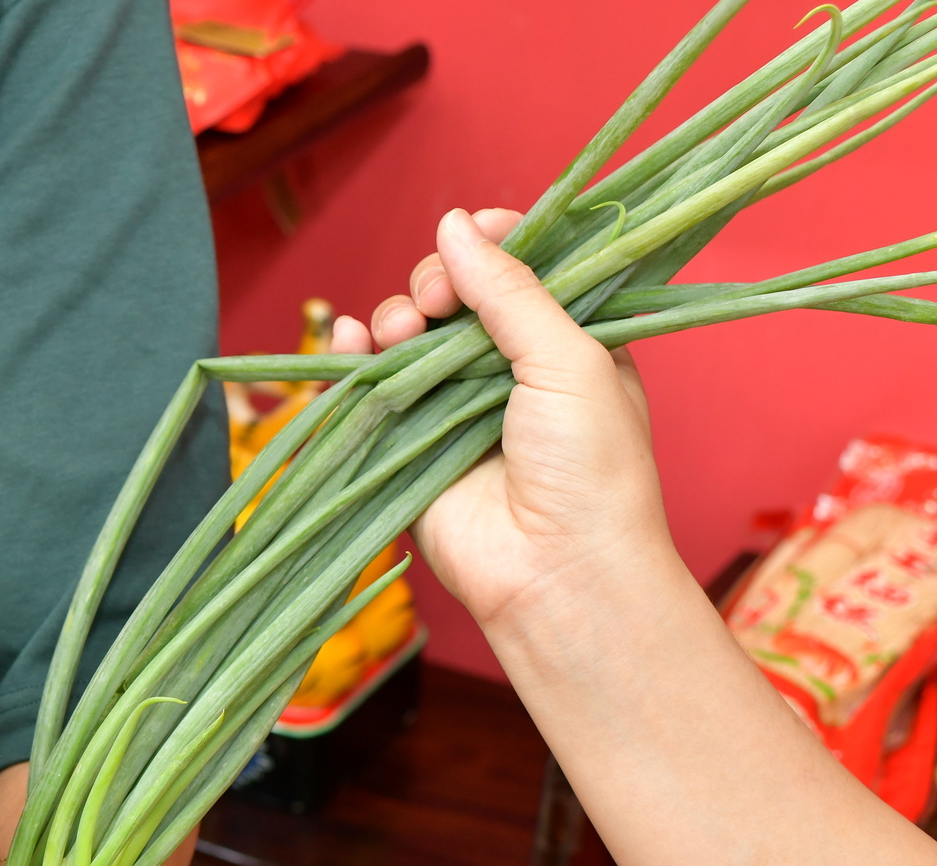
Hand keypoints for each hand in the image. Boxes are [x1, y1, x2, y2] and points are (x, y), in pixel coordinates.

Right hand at [328, 207, 671, 640]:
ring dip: (394, 318)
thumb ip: (511, 290)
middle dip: (436, 281)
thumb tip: (456, 222)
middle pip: (453, 292)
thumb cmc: (590, 469)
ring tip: (401, 333)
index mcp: (563, 340)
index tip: (477, 233)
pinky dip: (347, 357)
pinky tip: (346, 339)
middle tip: (437, 303)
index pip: (519, 267)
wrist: (557, 572)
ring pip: (405, 334)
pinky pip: (365, 388)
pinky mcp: (404, 444)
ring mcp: (450, 406)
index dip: (492, 241)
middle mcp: (504, 367)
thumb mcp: (570, 359)